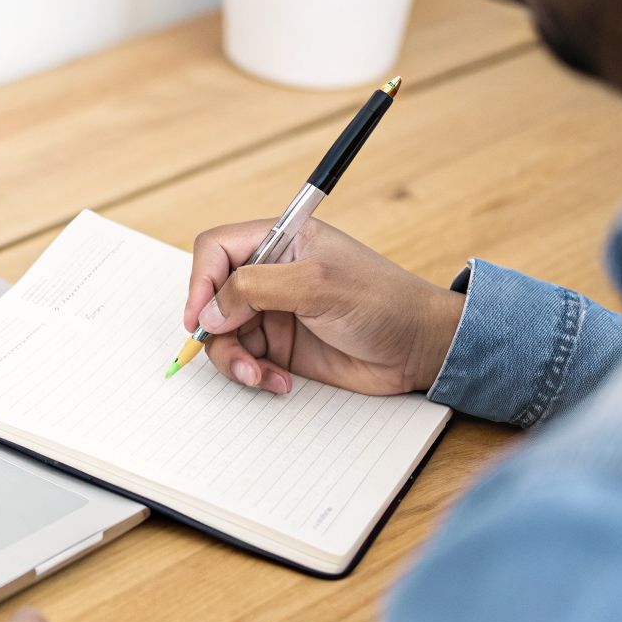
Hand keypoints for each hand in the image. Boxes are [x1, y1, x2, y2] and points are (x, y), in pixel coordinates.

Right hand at [184, 218, 464, 395]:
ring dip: (233, 358)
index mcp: (280, 241)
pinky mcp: (281, 346)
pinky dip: (253, 373)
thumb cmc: (384, 302)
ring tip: (257, 374)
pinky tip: (278, 380)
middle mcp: (271, 274)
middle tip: (233, 352)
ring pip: (224, 334)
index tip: (200, 317)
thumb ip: (256, 288)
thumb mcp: (317, 285)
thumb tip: (209, 311)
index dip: (201, 281)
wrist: (420, 348)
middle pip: (212, 296)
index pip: (217, 249)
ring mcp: (274, 311)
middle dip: (216, 330)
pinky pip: (246, 359)